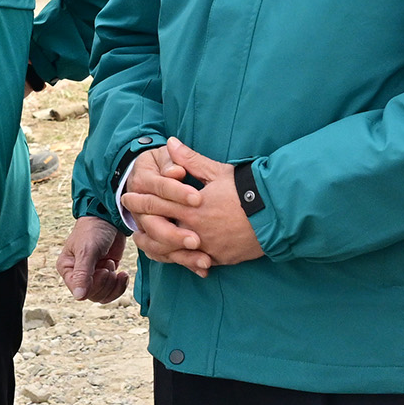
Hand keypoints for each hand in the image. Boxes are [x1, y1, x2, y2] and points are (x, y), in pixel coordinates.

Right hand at [58, 216, 129, 302]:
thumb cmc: (94, 230)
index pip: (79, 290)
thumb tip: (79, 296)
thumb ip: (82, 274)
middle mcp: (78, 274)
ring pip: (103, 295)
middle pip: (93, 294)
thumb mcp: (87, 250)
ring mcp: (93, 275)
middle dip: (105, 283)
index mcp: (67, 268)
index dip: (94, 285)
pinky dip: (120, 285)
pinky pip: (112, 289)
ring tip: (113, 266)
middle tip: (109, 265)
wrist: (110, 218)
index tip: (102, 270)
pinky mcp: (106, 273)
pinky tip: (123, 273)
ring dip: (113, 284)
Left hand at [123, 137, 264, 271]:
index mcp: (191, 207)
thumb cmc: (247, 189)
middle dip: (143, 227)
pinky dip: (185, 260)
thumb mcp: (217, 171)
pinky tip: (177, 257)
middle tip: (132, 226)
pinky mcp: (221, 258)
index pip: (157, 203)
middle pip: (160, 231)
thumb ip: (190, 160)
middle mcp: (196, 230)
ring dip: (159, 249)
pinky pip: (196, 262)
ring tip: (148, 245)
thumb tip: (170, 142)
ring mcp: (208, 247)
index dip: (139, 200)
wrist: (277, 213)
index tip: (127, 197)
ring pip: (174, 252)